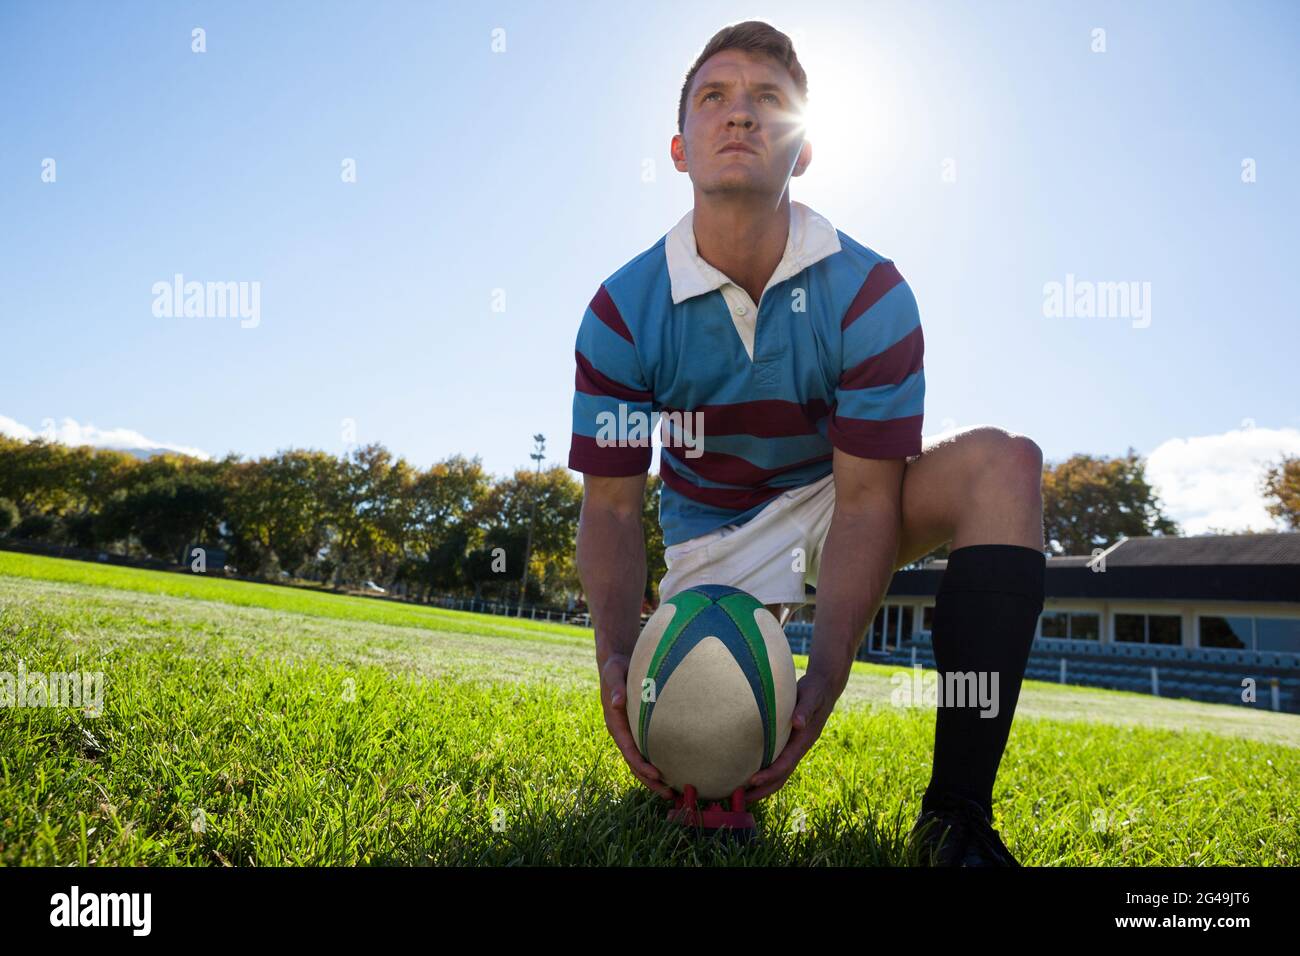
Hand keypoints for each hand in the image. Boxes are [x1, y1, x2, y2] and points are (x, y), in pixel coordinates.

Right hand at [599, 653, 674, 800]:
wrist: (617, 661)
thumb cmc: (617, 667)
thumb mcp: (614, 673)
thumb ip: (615, 687)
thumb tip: (615, 701)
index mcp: (615, 722)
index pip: (628, 749)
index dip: (641, 764)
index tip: (657, 774)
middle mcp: (622, 732)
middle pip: (635, 763)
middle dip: (650, 781)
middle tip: (669, 795)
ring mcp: (630, 733)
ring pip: (641, 762)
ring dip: (655, 779)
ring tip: (673, 794)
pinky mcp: (639, 730)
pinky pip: (647, 751)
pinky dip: (658, 765)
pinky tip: (673, 773)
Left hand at [743, 670, 838, 803]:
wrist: (824, 687)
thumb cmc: (815, 691)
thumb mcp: (811, 696)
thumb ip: (805, 709)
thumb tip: (798, 723)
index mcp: (804, 740)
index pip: (785, 763)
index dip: (769, 774)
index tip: (752, 781)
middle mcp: (799, 748)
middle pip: (781, 776)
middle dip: (763, 790)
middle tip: (740, 800)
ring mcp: (794, 747)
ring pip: (778, 773)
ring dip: (762, 786)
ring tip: (741, 795)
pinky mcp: (788, 742)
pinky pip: (776, 762)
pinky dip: (764, 772)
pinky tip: (748, 773)